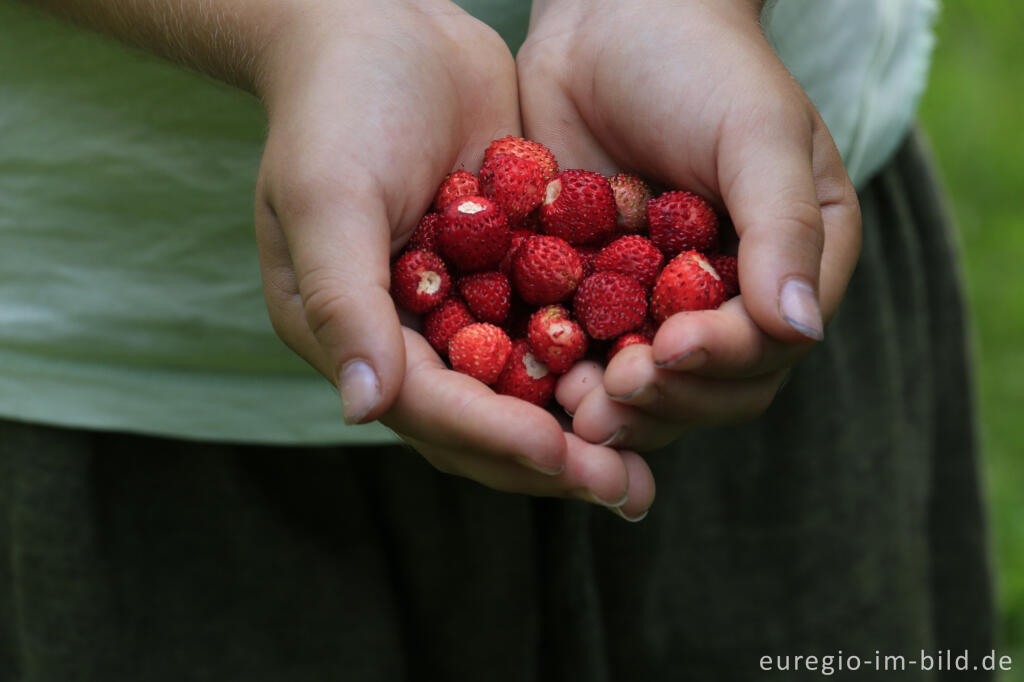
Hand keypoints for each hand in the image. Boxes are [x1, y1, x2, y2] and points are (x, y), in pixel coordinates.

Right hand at [253, 1, 653, 515]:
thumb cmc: (336, 103)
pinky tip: (654, 373)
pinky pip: (552, 327)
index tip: (567, 457)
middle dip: (554, 457)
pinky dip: (595, 354)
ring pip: (526, 386)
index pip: (429, 406)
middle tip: (627, 491)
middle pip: (483, 417)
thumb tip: (361, 410)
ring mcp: (456, 303)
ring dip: (585, 422)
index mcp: (348, 331)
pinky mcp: (503, 268)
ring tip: (649, 461)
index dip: (497, 437)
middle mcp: (402, 333)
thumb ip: (343, 301)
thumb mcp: (326, 195)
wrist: (380, 21)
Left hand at [518, 0, 861, 449]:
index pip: (769, 346)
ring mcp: (663, 300)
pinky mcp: (600, 294)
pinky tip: (535, 377)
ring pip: (650, 384)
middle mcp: (733, 294)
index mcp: (794, 262)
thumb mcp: (756, 133)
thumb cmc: (698, 63)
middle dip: (665, 399)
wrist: (610, 20)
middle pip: (711, 386)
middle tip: (608, 396)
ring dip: (615, 405)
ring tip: (571, 406)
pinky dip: (566, 371)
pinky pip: (588, 350)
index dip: (722, 362)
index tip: (669, 348)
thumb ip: (783, 228)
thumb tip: (801, 331)